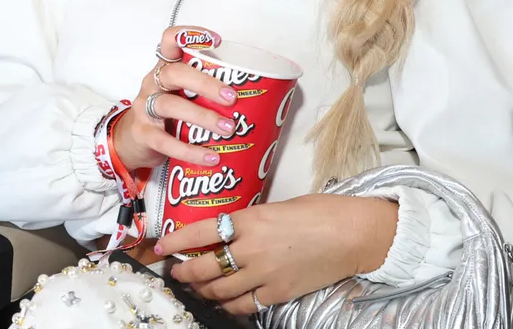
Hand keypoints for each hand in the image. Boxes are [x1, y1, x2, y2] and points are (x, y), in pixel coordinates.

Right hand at [111, 26, 236, 172]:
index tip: (216, 41)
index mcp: (165, 70)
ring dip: (202, 116)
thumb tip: (255, 102)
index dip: (189, 35)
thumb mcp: (180, 96)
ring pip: (169, 105)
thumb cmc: (164, 115)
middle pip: (174, 73)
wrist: (130, 142)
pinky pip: (166, 141)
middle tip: (231, 98)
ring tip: (228, 129)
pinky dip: (191, 151)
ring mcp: (145, 108)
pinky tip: (211, 157)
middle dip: (204, 83)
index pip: (169, 41)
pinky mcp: (143, 133)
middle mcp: (153, 83)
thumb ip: (205, 94)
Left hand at [158, 194, 398, 315]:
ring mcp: (264, 274)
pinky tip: (223, 302)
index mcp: (248, 220)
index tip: (160, 245)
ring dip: (203, 290)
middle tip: (176, 272)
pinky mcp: (279, 294)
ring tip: (196, 288)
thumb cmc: (318, 213)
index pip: (200, 231)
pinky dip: (229, 305)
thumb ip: (248, 221)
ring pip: (220, 289)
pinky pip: (244, 305)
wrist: (352, 235)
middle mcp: (251, 249)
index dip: (175, 240)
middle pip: (204, 267)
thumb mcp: (274, 208)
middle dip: (184, 272)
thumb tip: (228, 231)